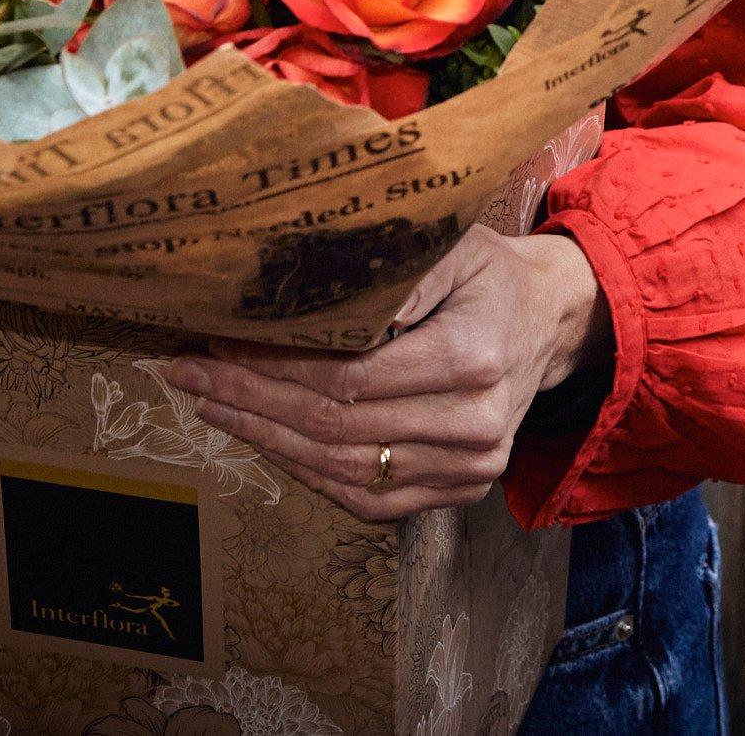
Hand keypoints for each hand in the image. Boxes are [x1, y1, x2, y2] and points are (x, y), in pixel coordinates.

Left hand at [163, 226, 608, 518]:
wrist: (550, 322)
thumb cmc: (488, 275)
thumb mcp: (450, 245)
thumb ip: (388, 270)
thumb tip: (303, 298)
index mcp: (472, 358)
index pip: (348, 379)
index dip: (275, 368)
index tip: (220, 346)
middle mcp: (475, 424)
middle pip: (337, 428)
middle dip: (254, 403)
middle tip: (194, 377)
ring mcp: (471, 468)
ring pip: (346, 470)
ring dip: (270, 442)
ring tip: (215, 409)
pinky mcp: (461, 490)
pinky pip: (371, 499)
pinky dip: (311, 475)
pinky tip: (269, 443)